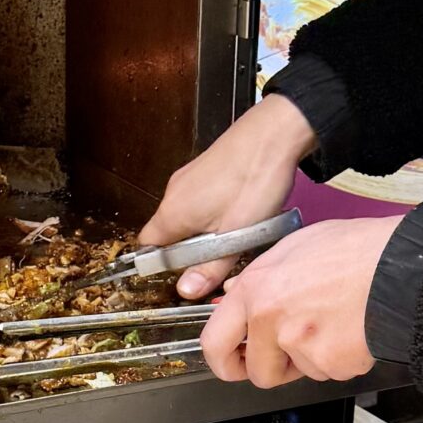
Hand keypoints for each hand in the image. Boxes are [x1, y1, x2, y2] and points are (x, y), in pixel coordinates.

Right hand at [137, 93, 315, 296]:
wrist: (275, 131)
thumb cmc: (255, 179)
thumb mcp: (236, 235)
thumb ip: (210, 267)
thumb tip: (186, 291)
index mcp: (172, 213)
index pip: (147, 249)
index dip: (163, 266)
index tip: (187, 273)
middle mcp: (173, 194)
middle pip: (167, 235)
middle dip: (191, 251)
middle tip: (221, 255)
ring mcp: (187, 179)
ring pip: (186, 218)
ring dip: (205, 232)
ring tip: (236, 232)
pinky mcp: (203, 170)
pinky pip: (198, 201)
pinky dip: (213, 213)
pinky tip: (240, 212)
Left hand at [201, 216, 405, 387]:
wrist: (402, 266)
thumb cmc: (357, 250)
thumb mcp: (296, 246)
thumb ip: (261, 276)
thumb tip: (239, 293)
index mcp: (256, 289)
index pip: (215, 342)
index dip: (223, 361)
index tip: (234, 363)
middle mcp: (272, 320)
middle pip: (259, 373)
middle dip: (274, 368)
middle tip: (292, 351)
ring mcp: (301, 345)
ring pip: (300, 371)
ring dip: (314, 357)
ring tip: (335, 321)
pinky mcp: (331, 363)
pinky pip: (330, 372)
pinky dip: (341, 359)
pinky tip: (352, 329)